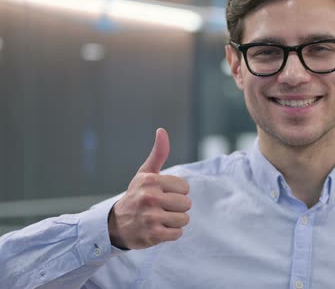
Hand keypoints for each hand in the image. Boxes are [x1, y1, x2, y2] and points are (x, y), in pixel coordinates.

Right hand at [108, 128, 190, 249]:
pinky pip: (178, 234)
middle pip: (186, 204)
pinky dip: (171, 234)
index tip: (162, 195)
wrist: (115, 226)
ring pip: (184, 219)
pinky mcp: (153, 235)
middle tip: (161, 208)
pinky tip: (158, 229)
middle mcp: (149, 197)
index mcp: (150, 181)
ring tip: (160, 219)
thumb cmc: (136, 196)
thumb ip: (158, 153)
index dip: (177, 192)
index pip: (185, 187)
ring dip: (175, 221)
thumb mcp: (144, 174)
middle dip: (177, 208)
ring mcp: (151, 217)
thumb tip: (162, 130)